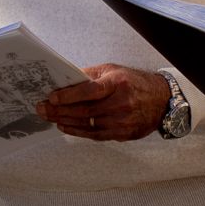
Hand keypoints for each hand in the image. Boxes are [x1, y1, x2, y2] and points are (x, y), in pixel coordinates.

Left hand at [39, 64, 170, 140]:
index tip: (52, 96)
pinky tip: (65, 126)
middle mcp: (121, 104)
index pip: (89, 91)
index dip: (68, 95)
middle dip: (59, 110)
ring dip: (65, 121)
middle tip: (42, 108)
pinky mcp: (123, 134)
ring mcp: (122, 121)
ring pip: (87, 124)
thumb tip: (66, 78)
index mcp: (118, 84)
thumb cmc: (135, 83)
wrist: (162, 101)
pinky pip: (95, 135)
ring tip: (49, 117)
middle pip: (84, 110)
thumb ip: (91, 75)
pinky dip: (77, 131)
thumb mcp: (114, 71)